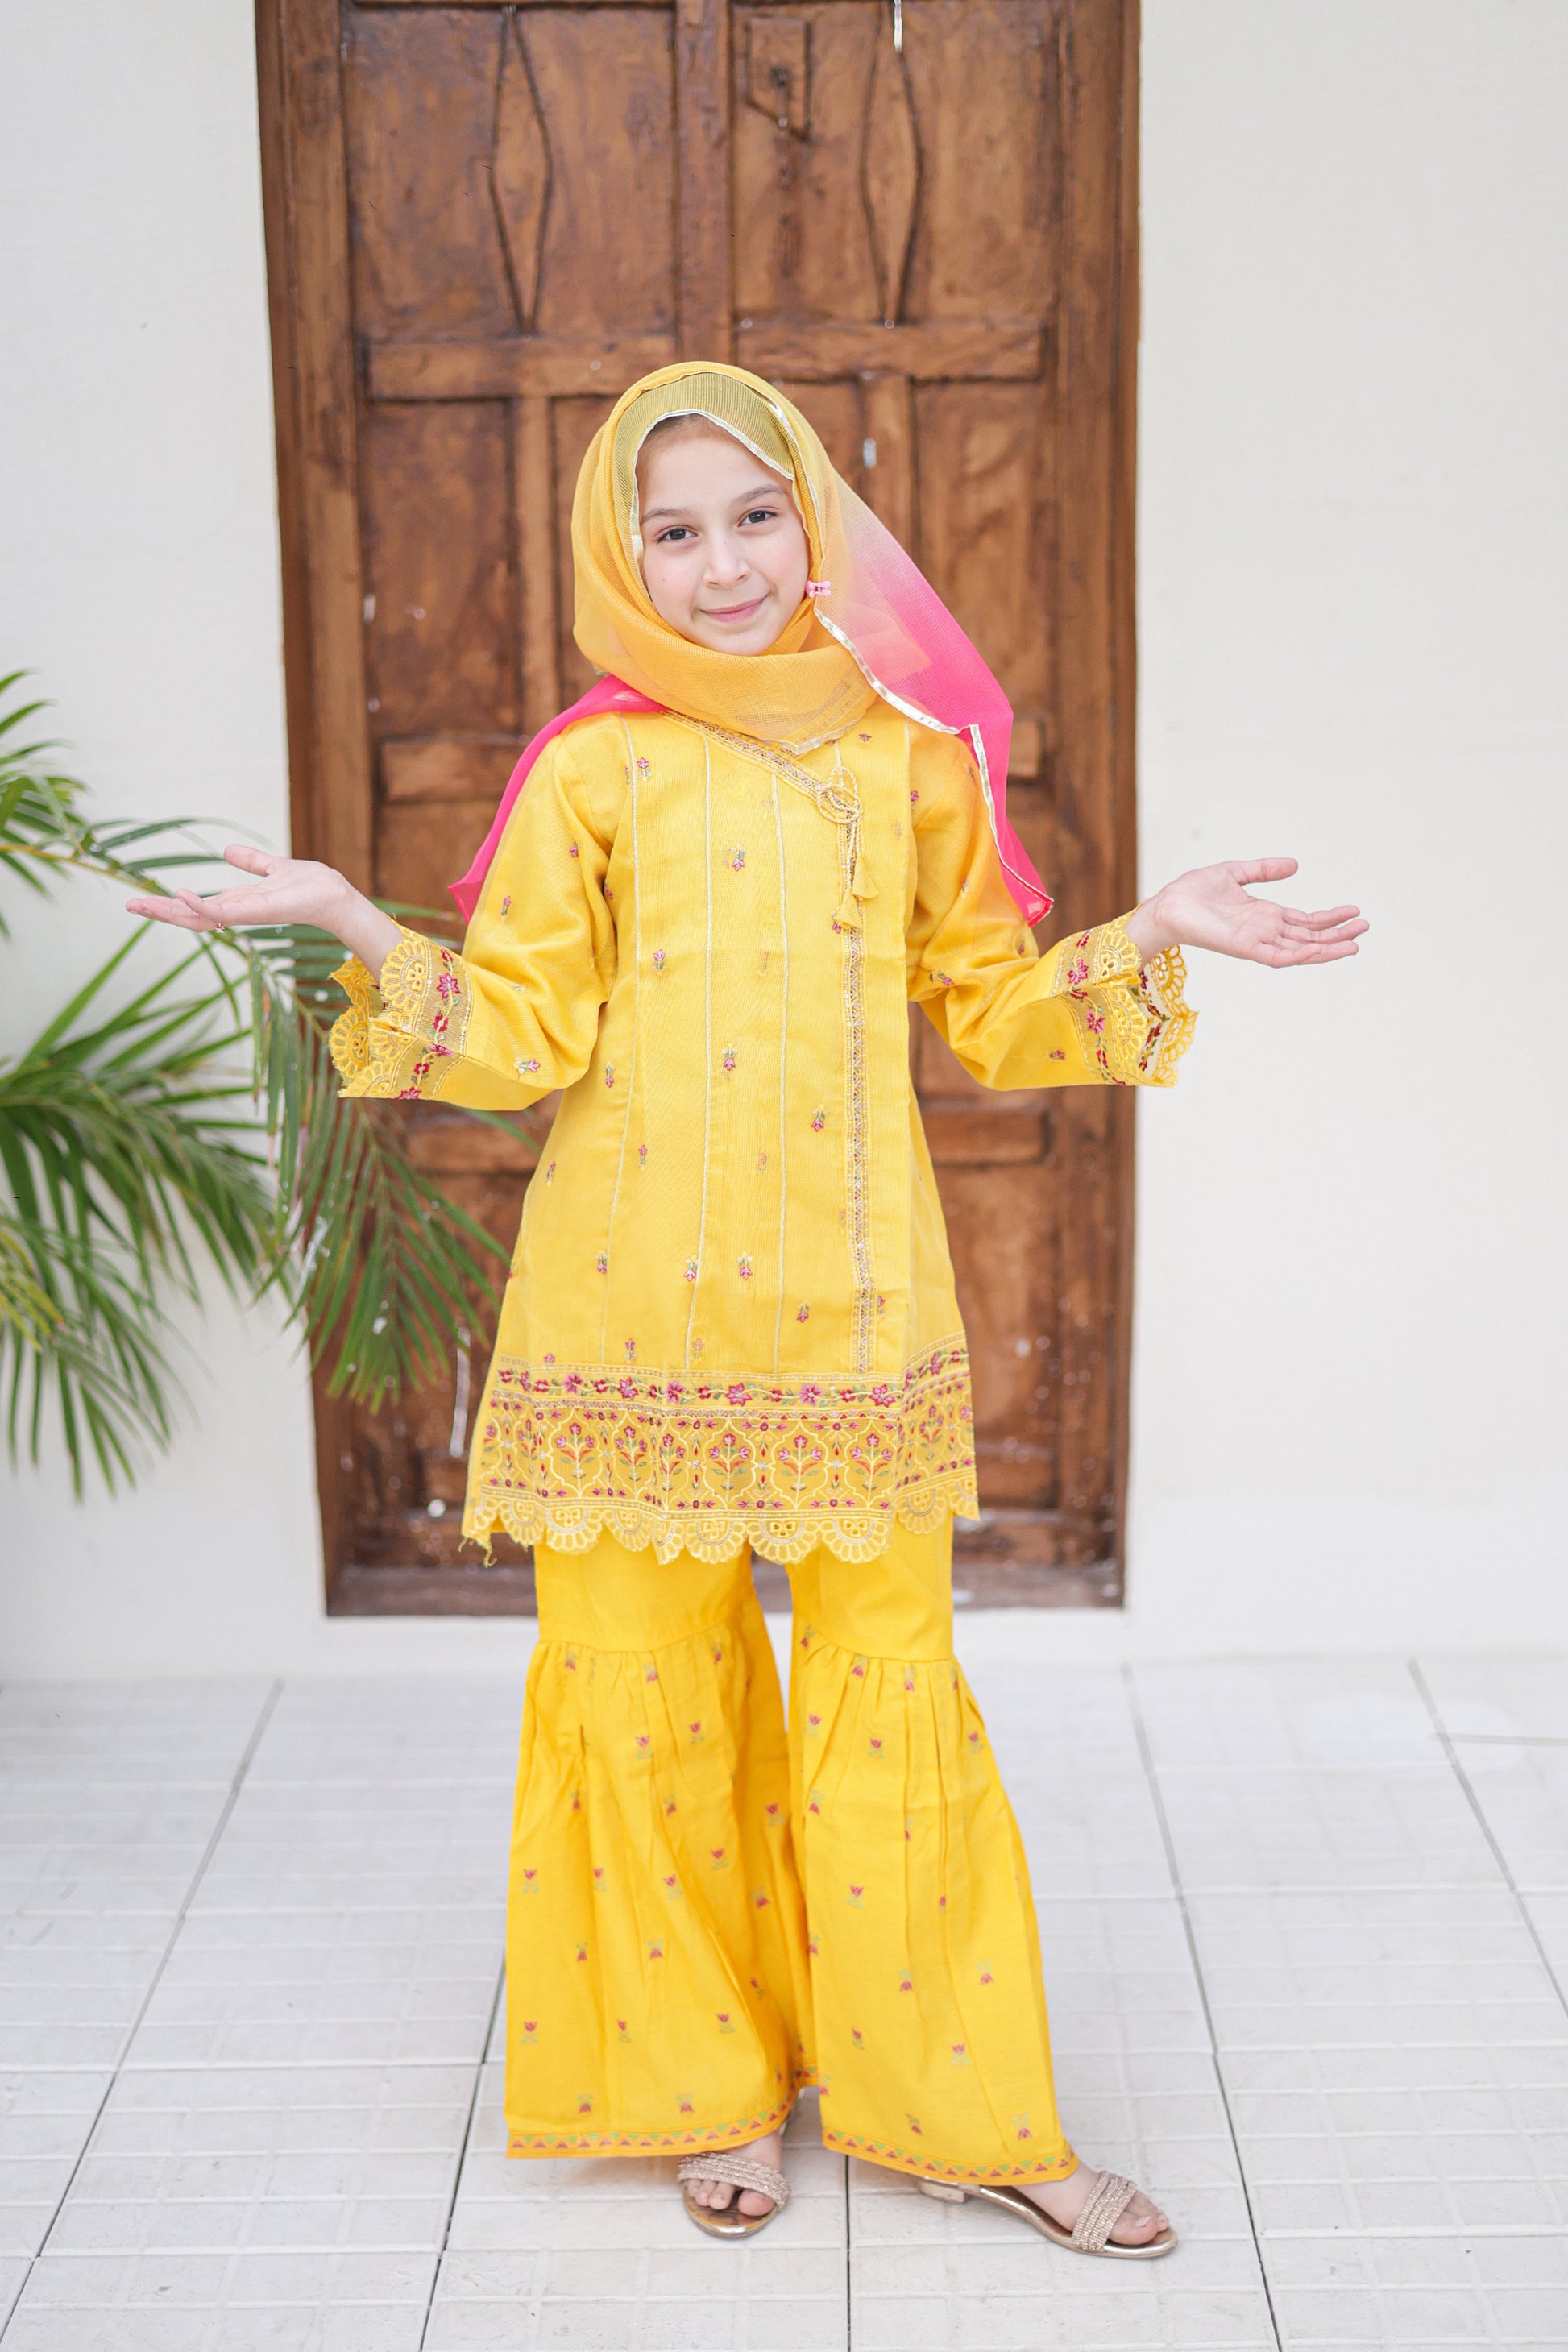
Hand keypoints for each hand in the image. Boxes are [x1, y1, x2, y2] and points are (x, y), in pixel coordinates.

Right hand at [125, 847, 402, 975]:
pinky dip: (200, 906)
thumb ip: (251, 862)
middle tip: (129, 907)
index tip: (142, 899)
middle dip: (159, 912)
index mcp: (237, 903)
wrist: (335, 895)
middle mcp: (237, 913)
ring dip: (170, 911)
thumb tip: (227, 851)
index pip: (196, 907)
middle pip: (190, 917)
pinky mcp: (255, 913)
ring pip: (199, 918)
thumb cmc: (310, 885)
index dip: (170, 904)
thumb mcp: (272, 868)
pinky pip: (221, 912)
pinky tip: (181, 894)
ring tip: (142, 903)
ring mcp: (244, 915)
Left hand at [1124, 859, 1366, 967]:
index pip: (1305, 921)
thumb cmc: (1194, 891)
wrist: (1168, 904)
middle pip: (1309, 937)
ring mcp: (1257, 942)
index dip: (1329, 918)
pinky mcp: (1245, 948)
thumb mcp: (1236, 872)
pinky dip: (1302, 955)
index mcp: (1264, 915)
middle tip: (1366, 926)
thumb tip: (1295, 864)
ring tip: (1355, 942)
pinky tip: (1322, 951)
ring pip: (1300, 949)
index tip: (1354, 911)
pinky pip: (1279, 956)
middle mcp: (1264, 931)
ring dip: (1328, 947)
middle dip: (1337, 933)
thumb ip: (1264, 870)